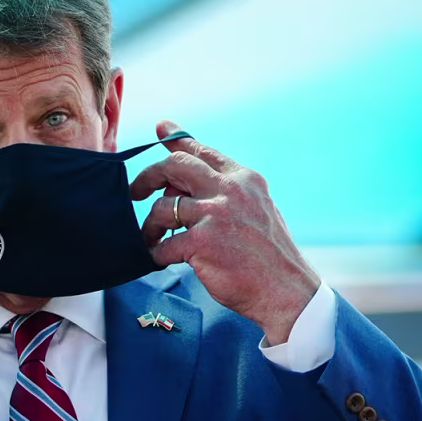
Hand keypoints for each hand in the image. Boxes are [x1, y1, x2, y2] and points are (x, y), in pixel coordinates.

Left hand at [131, 121, 318, 343]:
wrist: (286, 291)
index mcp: (244, 179)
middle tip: (134, 193)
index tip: (160, 129)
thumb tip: (185, 188)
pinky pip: (163, 245)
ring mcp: (215, 214)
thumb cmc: (269, 257)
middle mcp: (229, 190)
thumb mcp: (258, 210)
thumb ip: (227, 194)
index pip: (203, 151)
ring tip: (152, 239)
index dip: (177, 138)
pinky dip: (156, 254)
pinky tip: (159, 260)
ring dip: (150, 226)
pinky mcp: (202, 242)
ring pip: (162, 207)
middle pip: (174, 167)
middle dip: (147, 177)